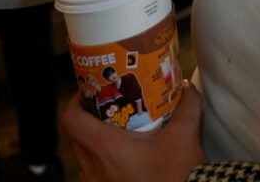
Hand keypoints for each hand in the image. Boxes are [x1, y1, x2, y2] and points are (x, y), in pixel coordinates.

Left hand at [62, 83, 205, 181]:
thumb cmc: (175, 175)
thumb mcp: (185, 135)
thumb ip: (188, 105)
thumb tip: (188, 86)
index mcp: (105, 148)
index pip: (71, 119)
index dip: (76, 101)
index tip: (91, 92)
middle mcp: (93, 168)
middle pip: (75, 136)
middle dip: (87, 118)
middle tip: (107, 106)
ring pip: (82, 158)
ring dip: (91, 142)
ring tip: (114, 131)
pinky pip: (91, 176)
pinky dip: (99, 163)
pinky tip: (121, 159)